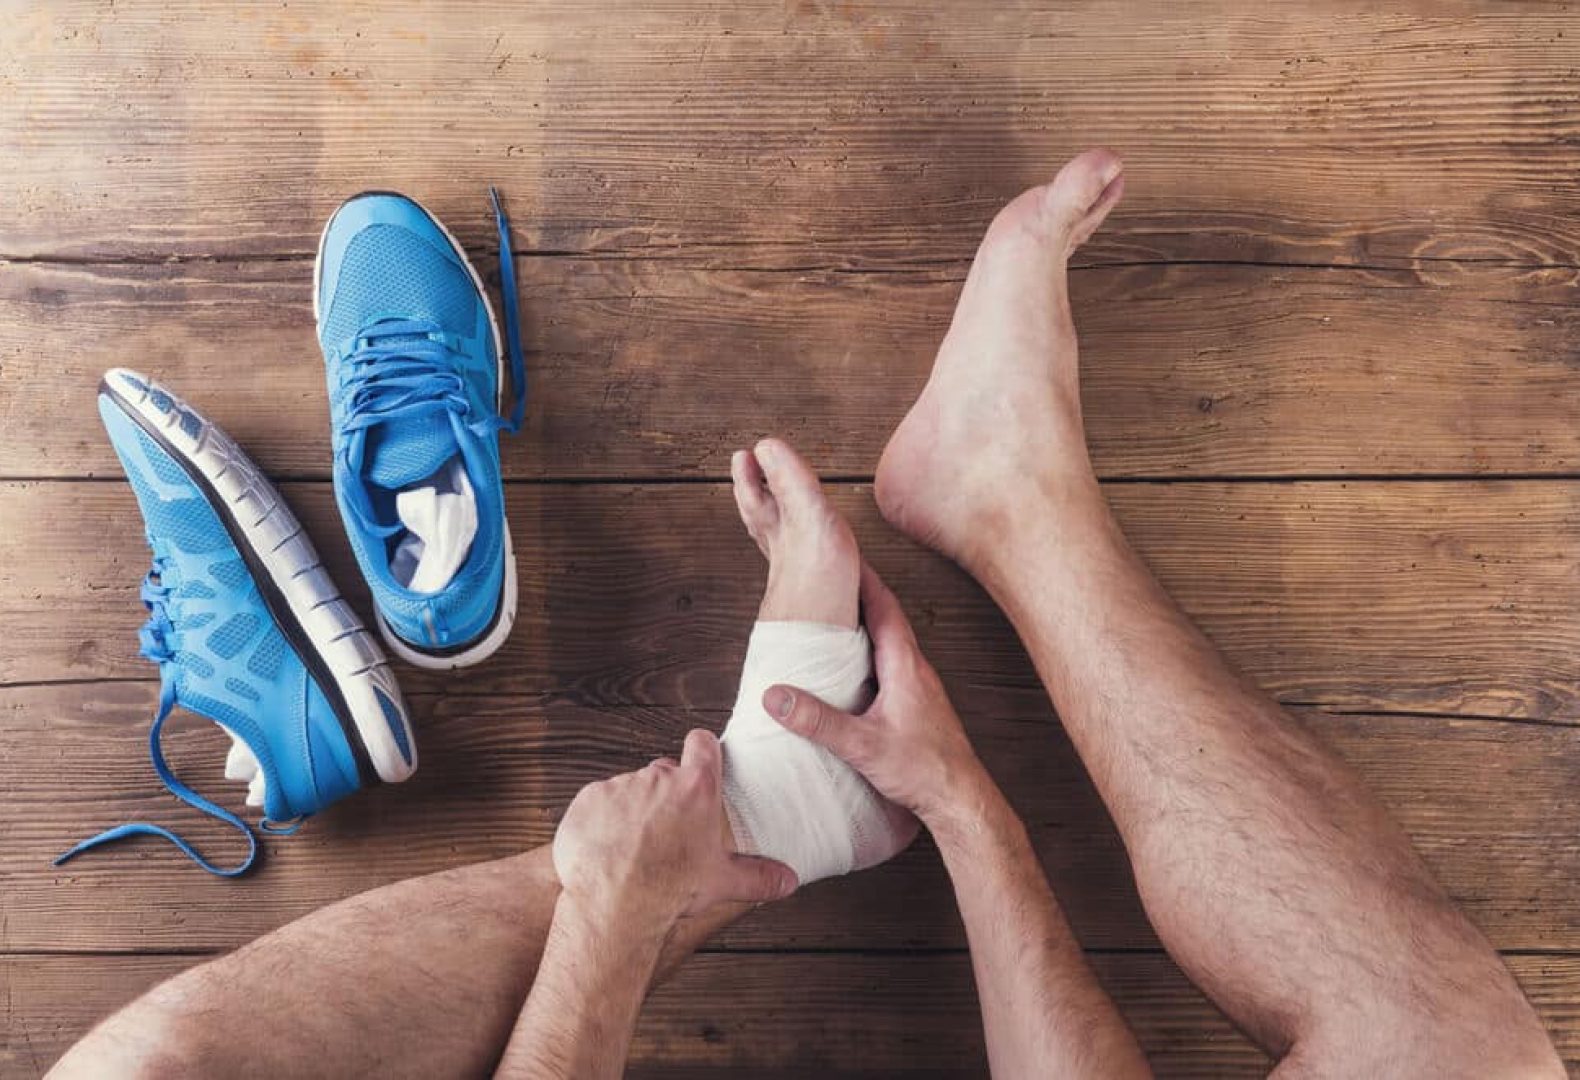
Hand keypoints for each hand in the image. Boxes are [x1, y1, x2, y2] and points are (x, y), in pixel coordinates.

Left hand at [552, 729, 797, 934]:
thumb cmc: (671, 890)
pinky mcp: (590, 798)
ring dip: (633, 808)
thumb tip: (788, 881)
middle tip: (667, 829)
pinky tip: (608, 847)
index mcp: (696, 788)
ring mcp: (621, 785)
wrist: (615, 905)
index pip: (702, 743)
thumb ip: (760, 877)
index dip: (702, 751)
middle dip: (666, 795)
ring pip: (631, 788)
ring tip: (634, 846)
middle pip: (664, 771)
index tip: (700, 763)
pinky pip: (599, 801)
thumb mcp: (724, 882)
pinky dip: (602, 819)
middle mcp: (658, 777)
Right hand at [763, 563, 992, 828]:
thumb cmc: (923, 771)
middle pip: (887, 618)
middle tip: (832, 578)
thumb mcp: (863, 745)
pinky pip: (892, 666)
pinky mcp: (918, 705)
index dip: (864, 578)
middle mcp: (916, 670)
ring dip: (866, 624)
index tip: (843, 554)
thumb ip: (818, 721)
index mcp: (906, 666)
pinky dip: (871, 653)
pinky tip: (853, 669)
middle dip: (860, 594)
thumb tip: (776, 697)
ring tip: (836, 617)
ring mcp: (920, 687)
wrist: (961, 800)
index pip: (884, 607)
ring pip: (890, 643)